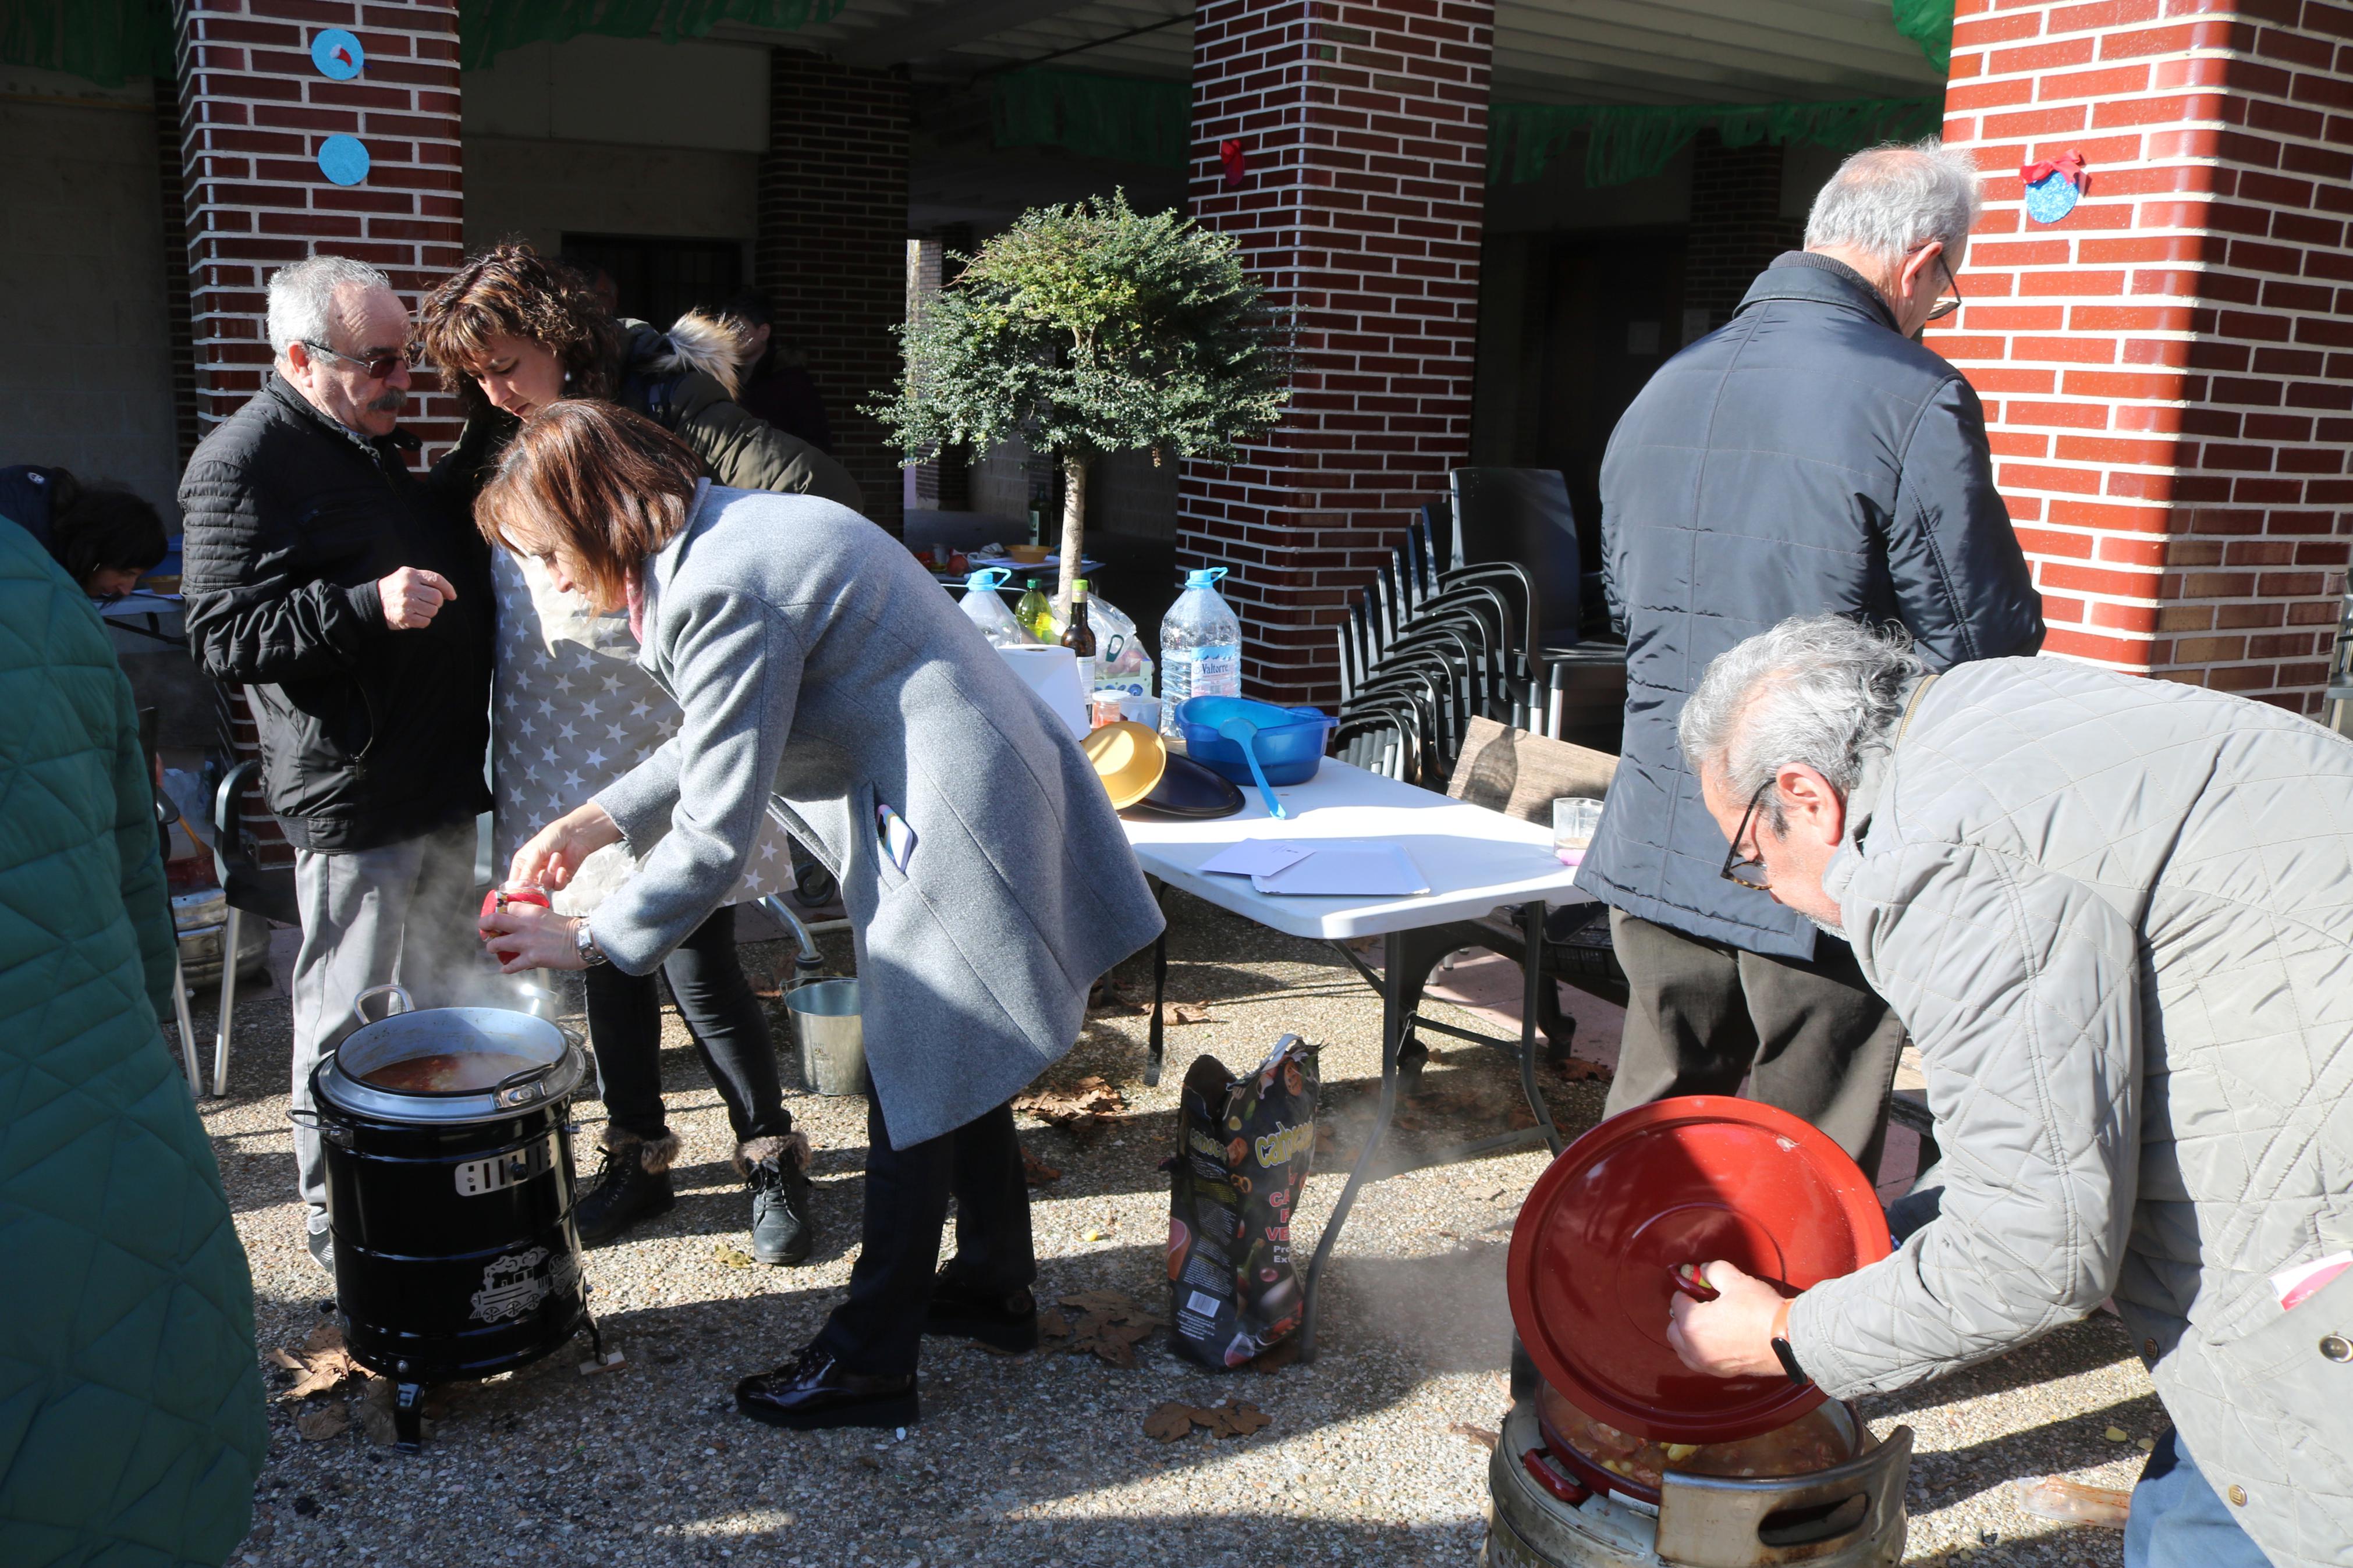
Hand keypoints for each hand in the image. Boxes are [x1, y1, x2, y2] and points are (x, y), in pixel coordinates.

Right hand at [377, 566, 455, 628]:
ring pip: (433, 610)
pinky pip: (426, 621)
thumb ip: (425, 580)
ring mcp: (406, 603)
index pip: (436, 579)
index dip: (448, 588)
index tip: (452, 596)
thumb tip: (449, 593)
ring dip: (430, 612)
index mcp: (410, 575)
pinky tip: (415, 616)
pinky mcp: (405, 617)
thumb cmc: (394, 589)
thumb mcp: (405, 576)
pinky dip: (424, 621)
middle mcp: (408, 588)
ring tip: (420, 609)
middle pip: (437, 597)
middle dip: (438, 602)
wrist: (373, 602)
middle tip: (430, 603)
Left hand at [480, 904, 585, 973]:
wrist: (584, 941)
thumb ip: (534, 918)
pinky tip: (505, 969)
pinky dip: (506, 968)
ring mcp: (526, 942)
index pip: (507, 907)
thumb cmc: (572, 929)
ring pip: (496, 944)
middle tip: (484, 929)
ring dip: (492, 947)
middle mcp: (525, 925)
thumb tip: (525, 924)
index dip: (499, 911)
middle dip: (484, 925)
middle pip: (494, 920)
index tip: (496, 915)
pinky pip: (511, 965)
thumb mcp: (549, 915)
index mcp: (531, 912)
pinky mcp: (531, 958)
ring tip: (493, 949)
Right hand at [510, 802, 622, 890]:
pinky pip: (557, 887)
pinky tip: (563, 868)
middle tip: (542, 870)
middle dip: (538, 879)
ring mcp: (547, 876)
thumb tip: (520, 886)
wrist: (575, 834)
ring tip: (557, 856)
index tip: (523, 888)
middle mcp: (533, 871)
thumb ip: (528, 870)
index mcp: (522, 863)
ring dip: (551, 873)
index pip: (514, 882)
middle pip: (530, 888)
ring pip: (545, 887)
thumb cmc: (553, 837)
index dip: (517, 888)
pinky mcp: (561, 879)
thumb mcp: (536, 852)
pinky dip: (560, 878)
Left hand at [1666, 1259, 1791, 1378]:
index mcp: (1692, 1324)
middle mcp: (1695, 1348)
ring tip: (1704, 1324)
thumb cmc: (1761, 1312)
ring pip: (1683, 1349)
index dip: (1688, 1291)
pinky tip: (1714, 1341)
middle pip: (1674, 1329)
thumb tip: (1704, 1270)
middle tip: (1699, 1305)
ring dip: (1687, 1336)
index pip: (1677, 1303)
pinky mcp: (1722, 1373)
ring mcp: (1708, 1364)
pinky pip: (1699, 1362)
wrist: (1788, 1340)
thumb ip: (1714, 1271)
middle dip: (1683, 1315)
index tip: (1698, 1288)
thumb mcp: (1736, 1281)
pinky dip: (1700, 1351)